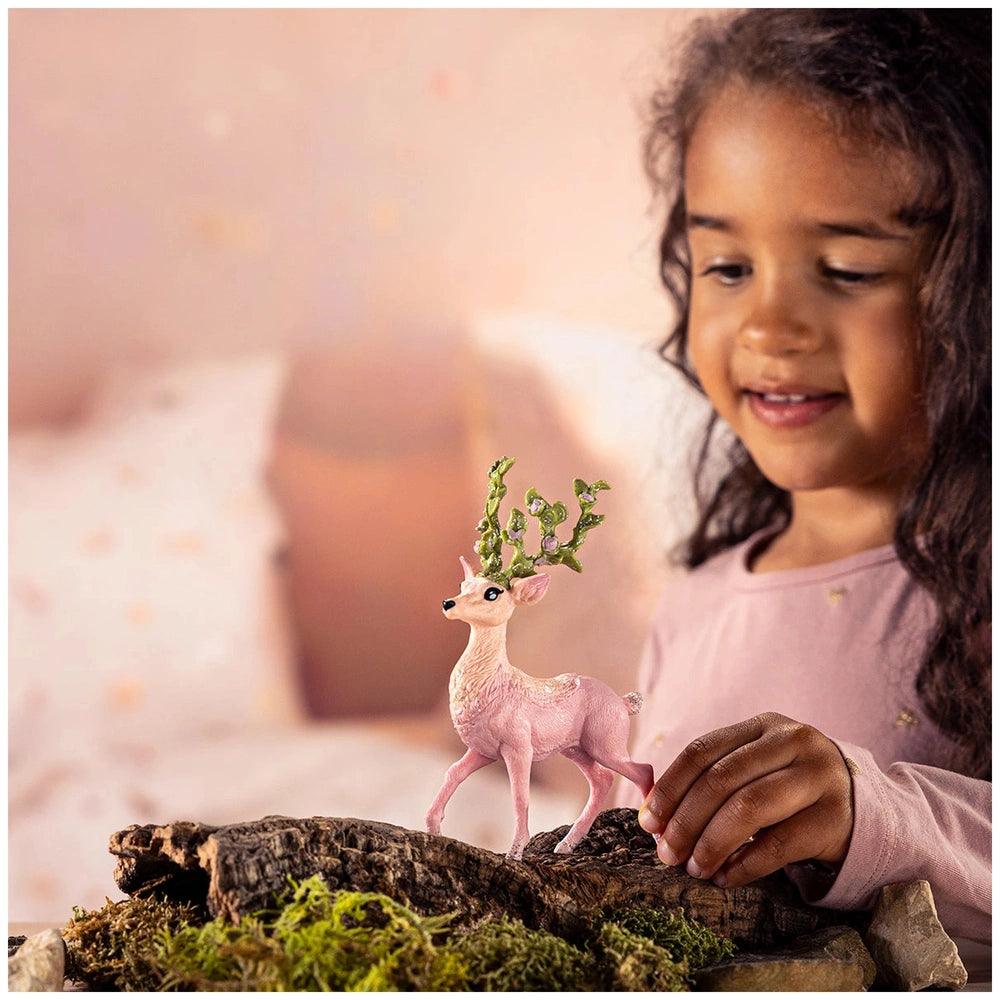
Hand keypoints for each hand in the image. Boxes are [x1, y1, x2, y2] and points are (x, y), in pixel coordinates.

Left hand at [637, 712, 853, 887]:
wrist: (863, 808)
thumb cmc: (791, 790)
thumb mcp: (756, 770)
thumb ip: (713, 780)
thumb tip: (654, 816)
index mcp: (763, 726)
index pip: (703, 751)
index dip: (669, 787)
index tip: (648, 821)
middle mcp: (793, 743)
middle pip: (722, 781)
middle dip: (685, 821)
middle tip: (666, 854)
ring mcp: (819, 777)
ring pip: (749, 808)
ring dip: (712, 843)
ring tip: (694, 868)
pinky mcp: (836, 818)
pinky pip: (779, 844)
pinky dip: (745, 864)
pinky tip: (725, 877)